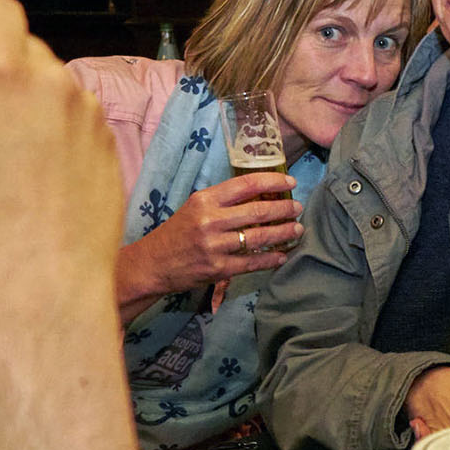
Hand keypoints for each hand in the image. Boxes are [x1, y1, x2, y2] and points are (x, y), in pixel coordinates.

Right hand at [0, 0, 118, 308]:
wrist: (38, 293)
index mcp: (6, 73)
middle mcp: (59, 85)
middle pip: (22, 46)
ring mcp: (90, 119)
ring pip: (50, 84)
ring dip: (21, 100)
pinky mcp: (108, 151)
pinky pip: (73, 121)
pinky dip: (49, 132)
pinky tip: (25, 177)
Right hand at [120, 173, 303, 300]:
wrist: (152, 264)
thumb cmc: (177, 232)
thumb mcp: (195, 207)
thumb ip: (224, 200)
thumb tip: (262, 193)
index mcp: (205, 200)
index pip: (246, 184)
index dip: (273, 180)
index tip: (291, 181)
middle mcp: (210, 221)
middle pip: (258, 211)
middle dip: (284, 209)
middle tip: (297, 208)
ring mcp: (215, 246)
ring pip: (260, 237)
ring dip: (284, 233)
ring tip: (297, 229)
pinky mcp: (219, 268)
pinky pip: (253, 262)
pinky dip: (272, 258)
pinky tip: (283, 254)